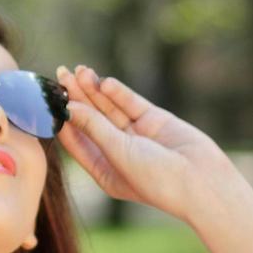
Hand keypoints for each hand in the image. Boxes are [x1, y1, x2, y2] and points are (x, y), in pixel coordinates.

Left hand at [54, 63, 236, 223]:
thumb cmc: (156, 179)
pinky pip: (131, 104)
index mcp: (104, 170)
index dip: (64, 120)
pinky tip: (104, 82)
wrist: (202, 181)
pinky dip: (118, 93)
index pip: (77, 142)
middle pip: (91, 120)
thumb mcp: (118, 153)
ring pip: (110, 109)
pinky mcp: (155, 121)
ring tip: (79, 71)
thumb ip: (95, 128)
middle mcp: (118, 152)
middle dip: (77, 97)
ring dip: (95, 90)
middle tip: (61, 74)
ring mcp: (137, 136)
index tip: (50, 100)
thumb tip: (70, 107)